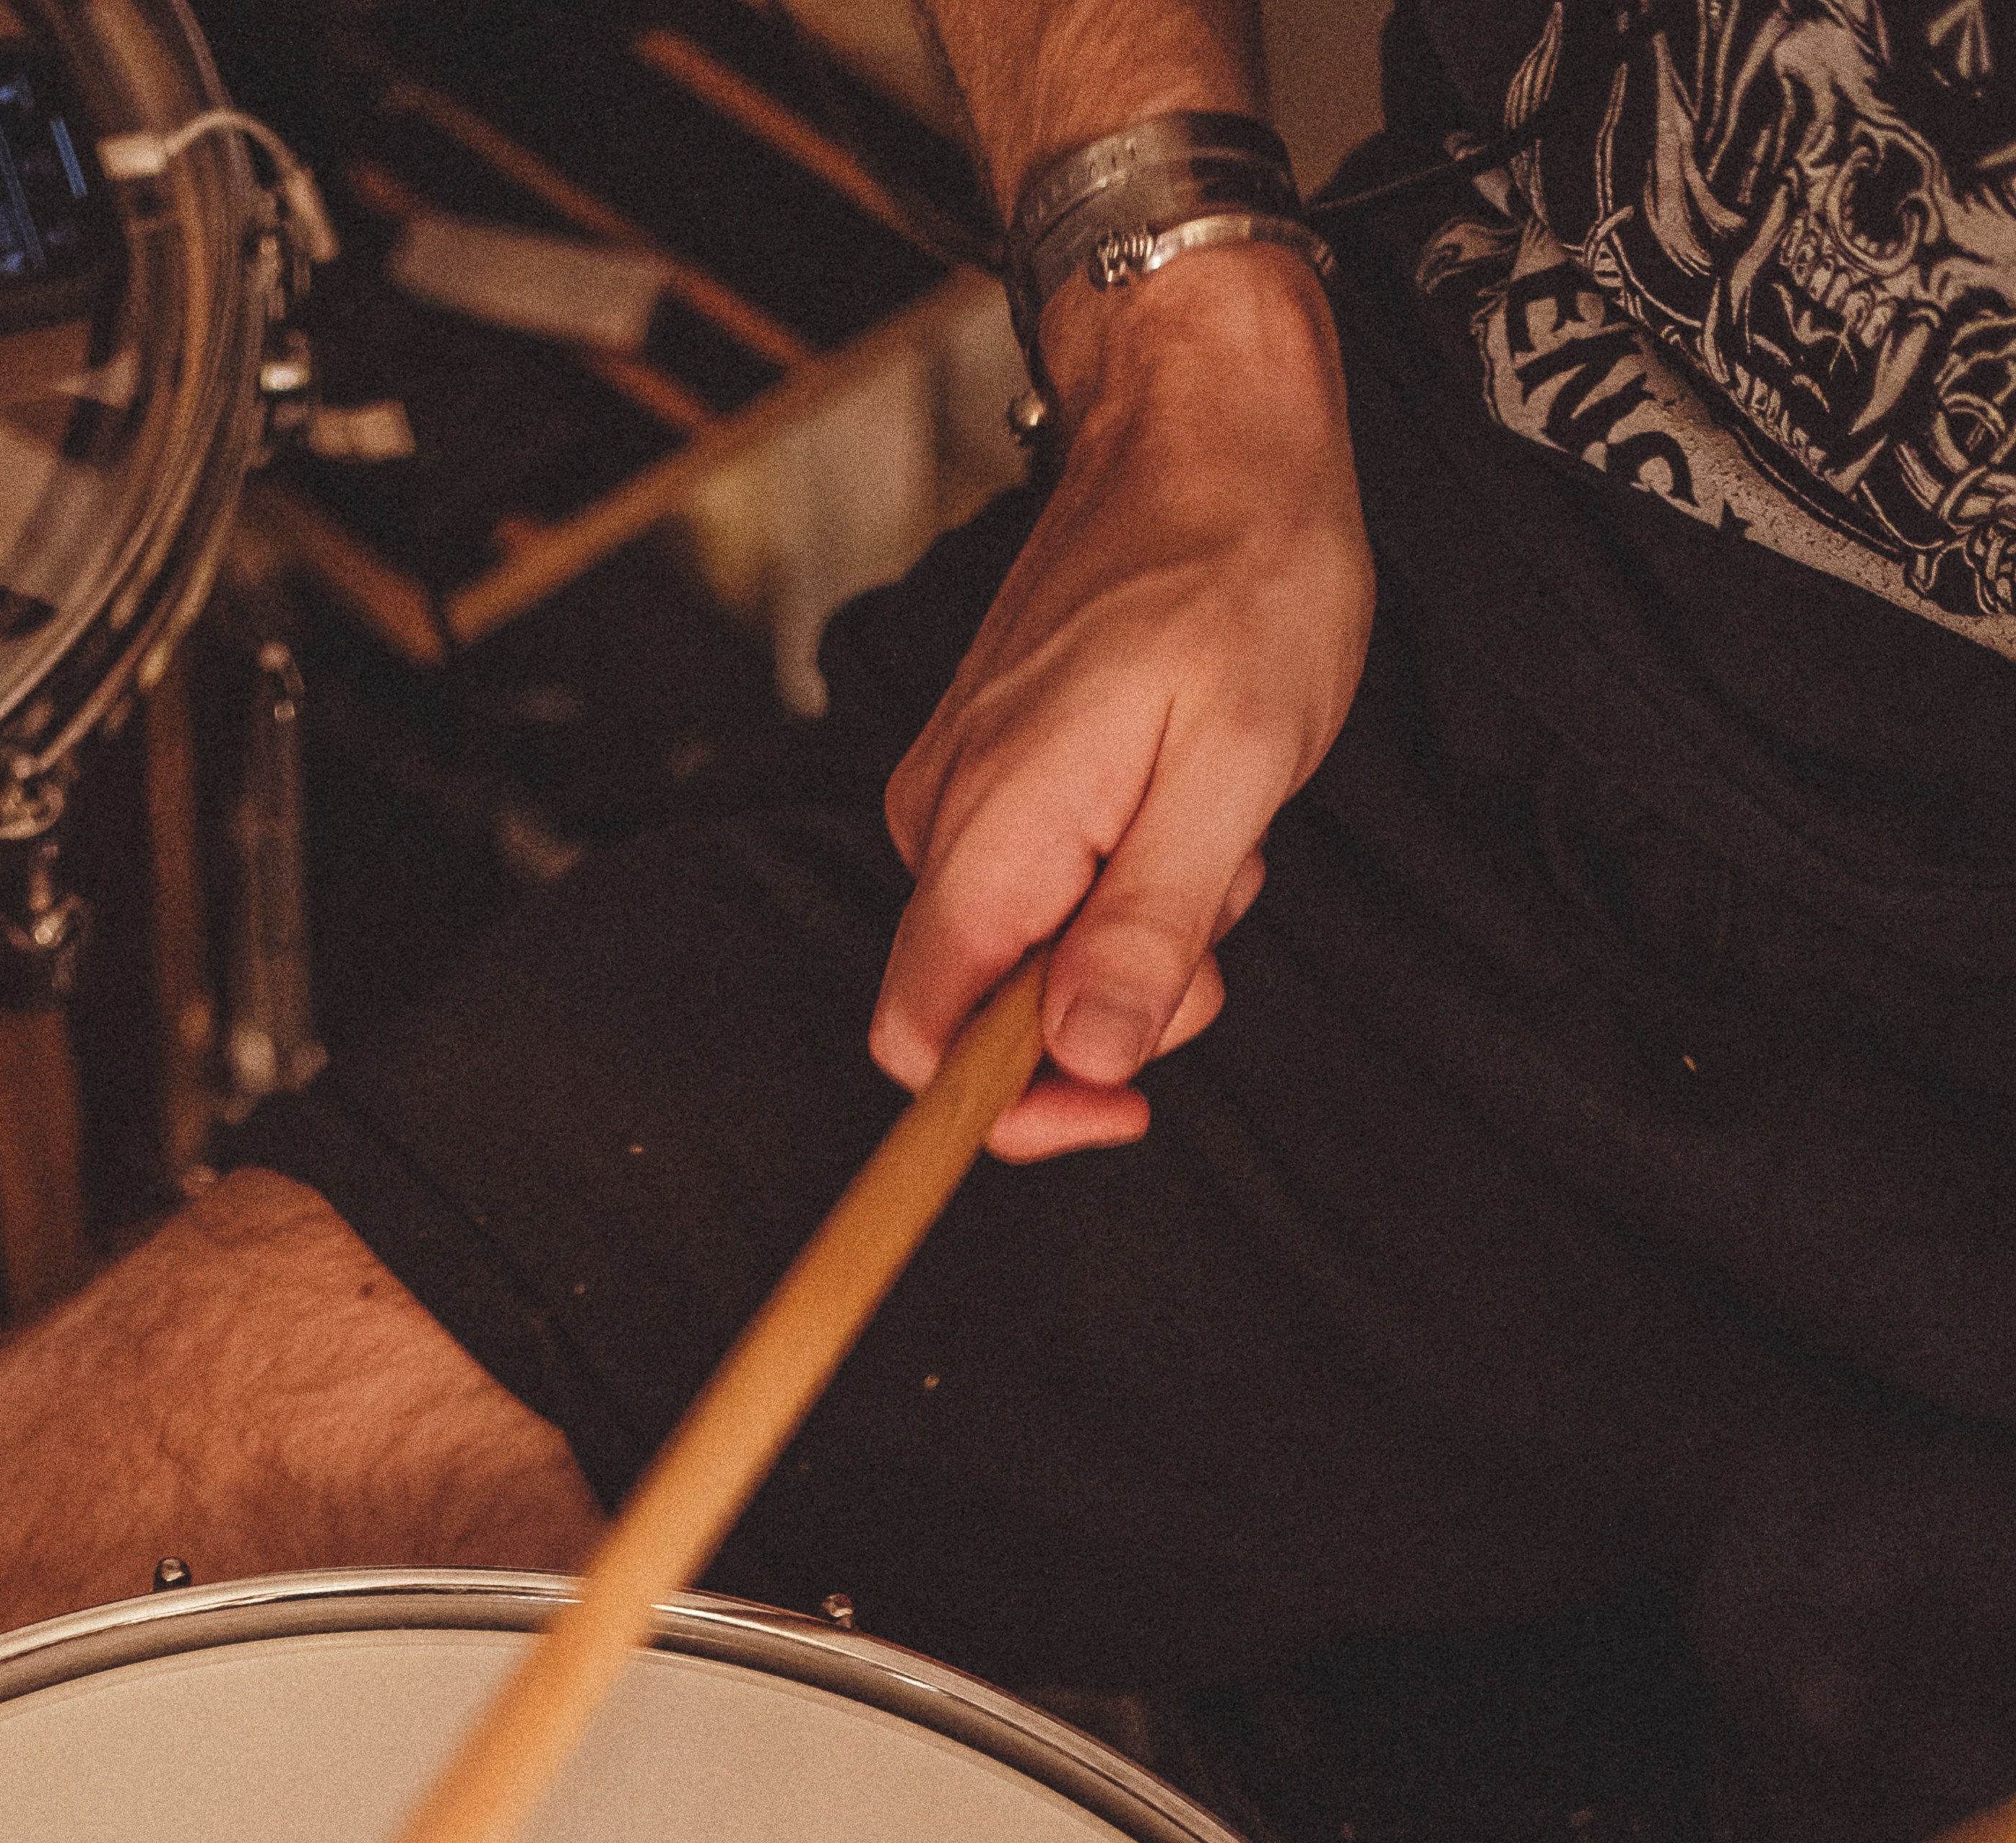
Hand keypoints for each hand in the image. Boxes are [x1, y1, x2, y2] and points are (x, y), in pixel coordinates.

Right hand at [872, 245, 1374, 1157]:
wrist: (1207, 415)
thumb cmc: (1237, 564)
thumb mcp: (1233, 770)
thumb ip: (1148, 929)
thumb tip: (1087, 1057)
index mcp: (991, 835)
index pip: (925, 1044)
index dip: (1014, 1107)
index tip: (1119, 1101)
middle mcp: (948, 819)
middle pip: (992, 1008)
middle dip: (1115, 1001)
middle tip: (1214, 908)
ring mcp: (965, 788)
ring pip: (1033, 943)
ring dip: (1137, 924)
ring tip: (1210, 819)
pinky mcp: (996, 763)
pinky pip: (1047, 875)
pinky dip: (1127, 866)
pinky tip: (1182, 792)